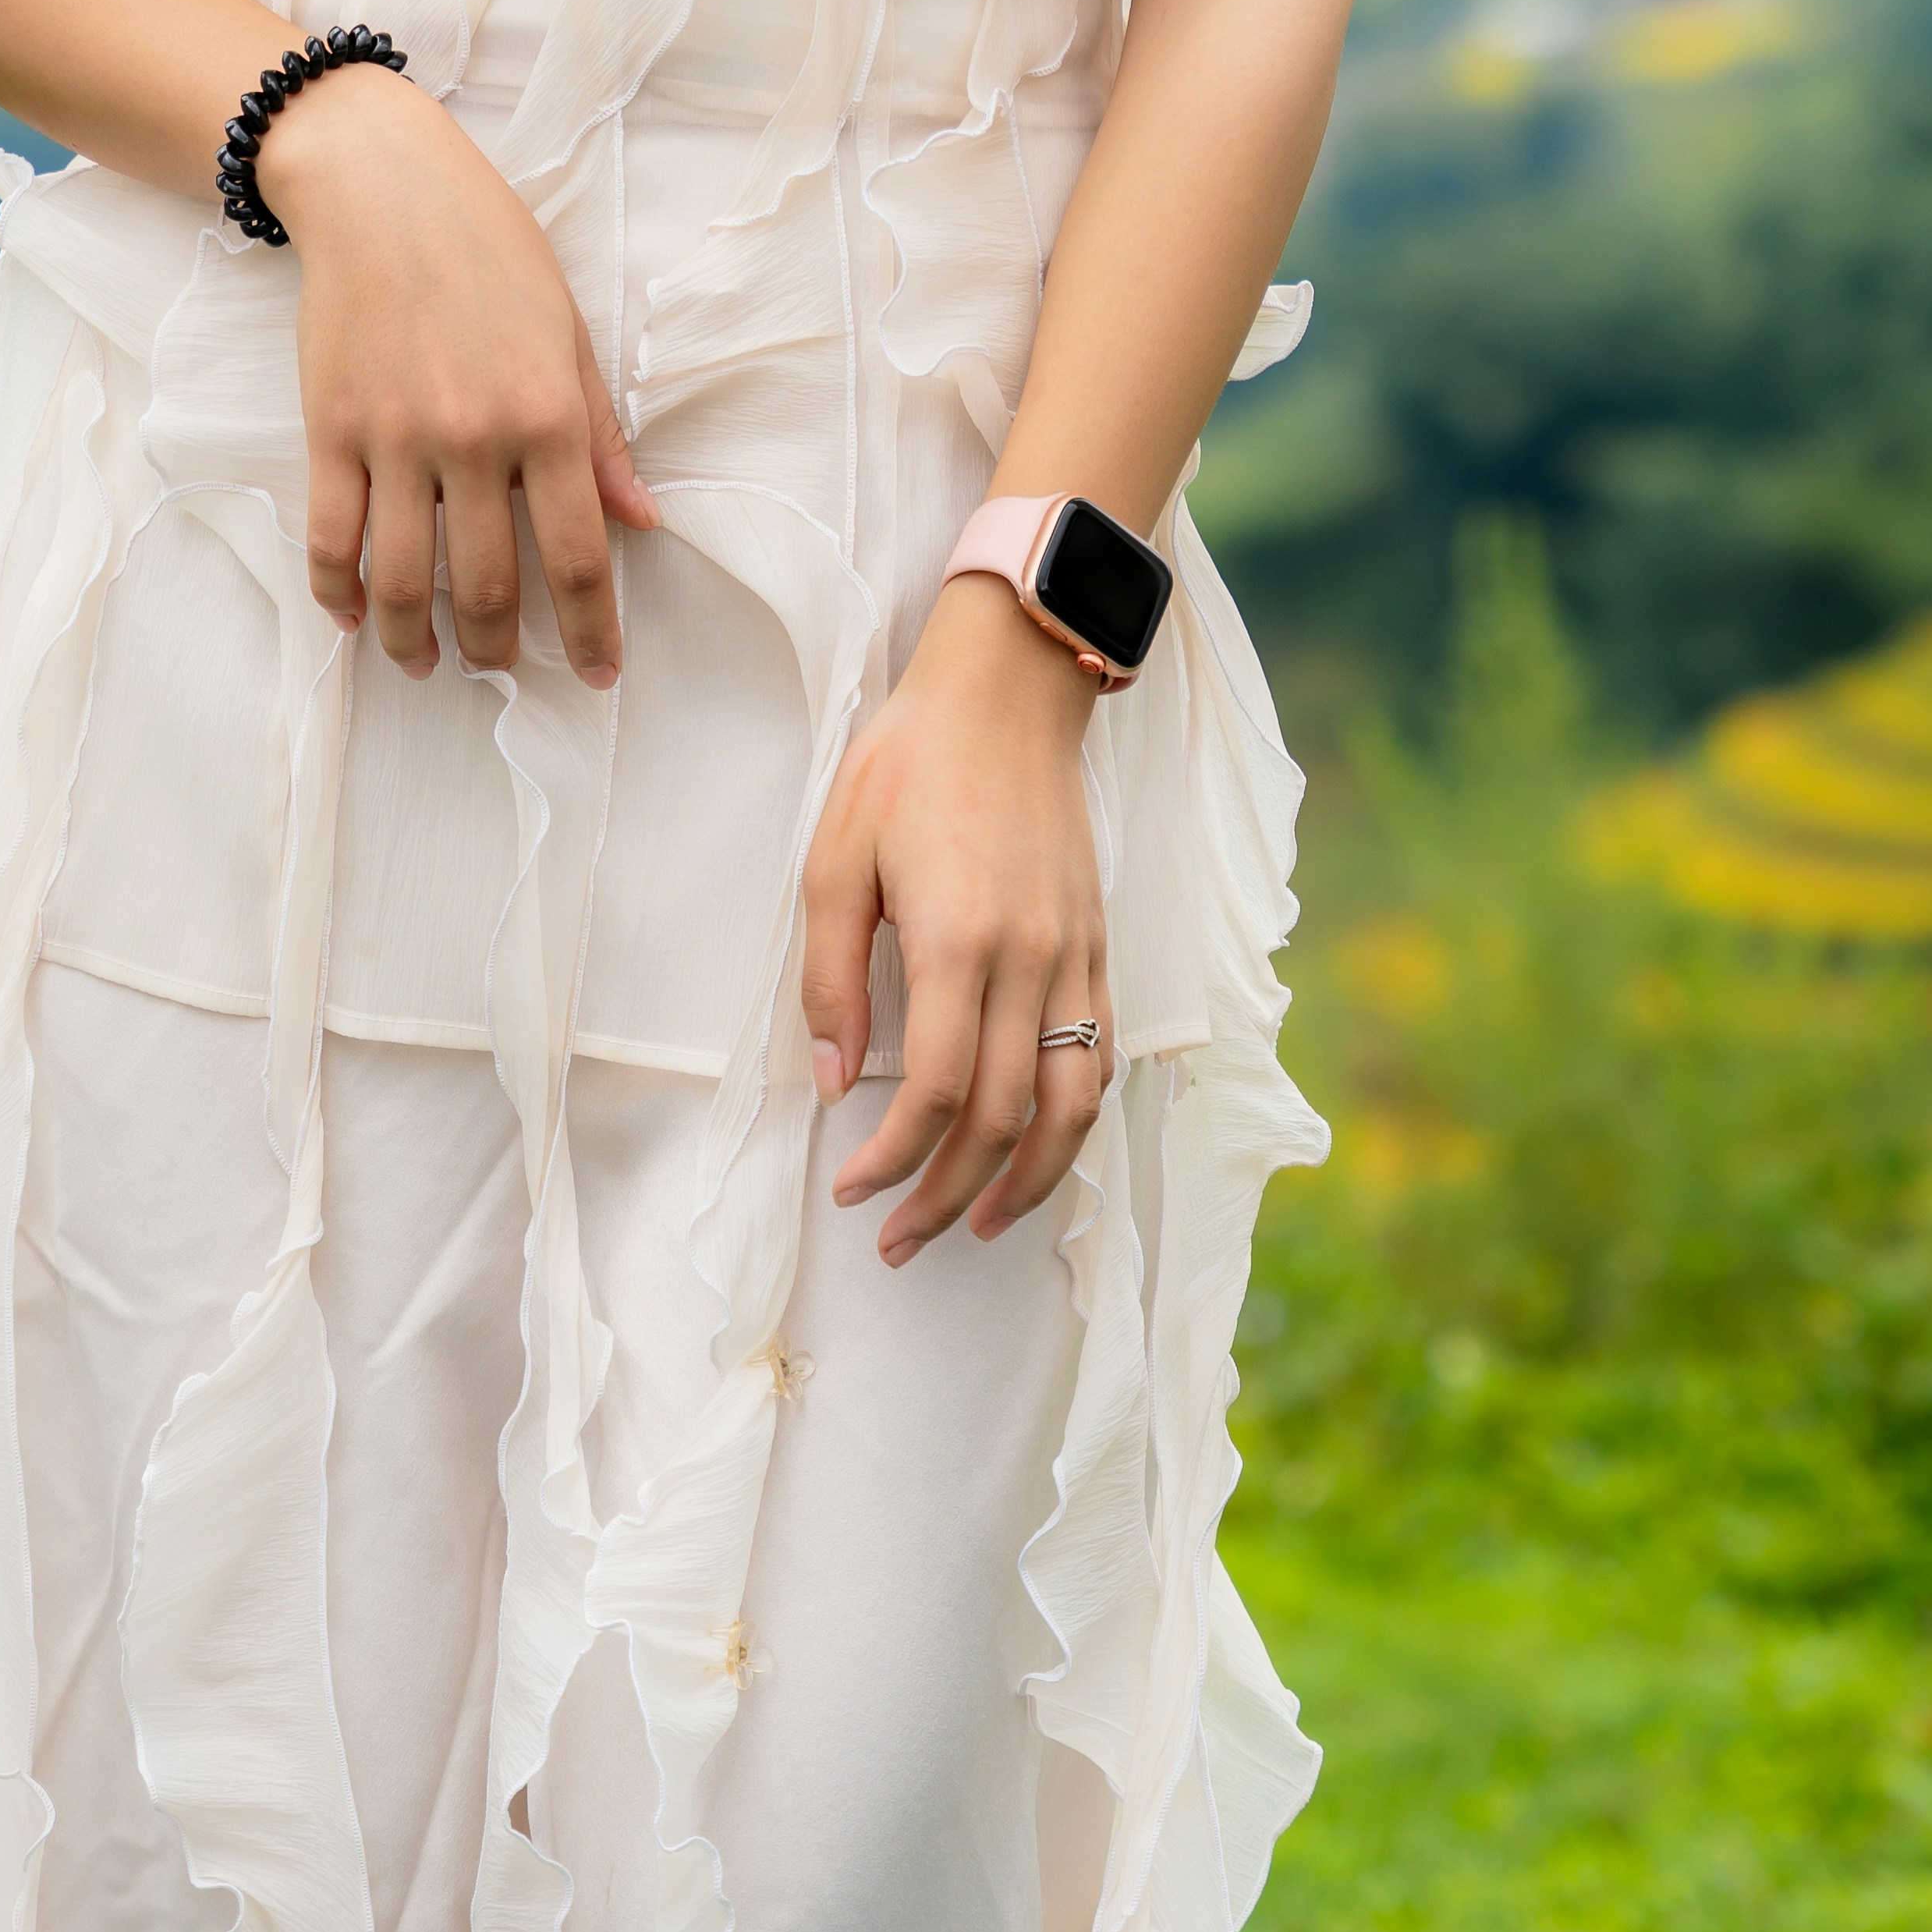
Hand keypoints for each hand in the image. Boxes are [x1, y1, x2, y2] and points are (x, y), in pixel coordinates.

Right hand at [267, 61, 659, 686]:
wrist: (383, 188)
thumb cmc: (490, 249)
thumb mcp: (568, 333)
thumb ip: (600, 435)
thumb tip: (641, 519)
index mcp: (547, 415)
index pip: (577, 556)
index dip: (591, 629)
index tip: (600, 673)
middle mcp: (474, 439)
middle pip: (489, 586)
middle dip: (500, 648)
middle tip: (503, 668)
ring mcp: (395, 438)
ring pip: (404, 580)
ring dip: (417, 641)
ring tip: (426, 664)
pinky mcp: (331, 429)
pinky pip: (332, 537)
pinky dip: (339, 592)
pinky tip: (355, 617)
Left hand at [800, 574, 1111, 1259]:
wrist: (1007, 693)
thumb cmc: (908, 764)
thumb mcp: (835, 855)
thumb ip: (830, 974)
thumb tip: (836, 1081)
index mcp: (958, 937)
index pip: (936, 1090)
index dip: (894, 1159)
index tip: (852, 1189)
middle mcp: (1030, 958)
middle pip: (1002, 1116)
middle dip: (948, 1193)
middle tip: (897, 1239)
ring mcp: (1075, 955)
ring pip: (1072, 1104)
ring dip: (1029, 1181)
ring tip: (978, 1223)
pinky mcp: (1098, 945)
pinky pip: (1101, 1056)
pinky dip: (1074, 1119)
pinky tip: (1036, 1146)